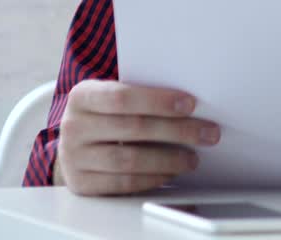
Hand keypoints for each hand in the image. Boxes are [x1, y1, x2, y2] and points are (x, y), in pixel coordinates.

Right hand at [55, 80, 220, 195]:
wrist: (77, 143)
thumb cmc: (108, 115)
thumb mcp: (115, 97)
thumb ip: (143, 97)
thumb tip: (191, 106)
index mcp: (82, 96)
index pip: (122, 97)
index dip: (158, 101)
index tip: (191, 104)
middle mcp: (73, 126)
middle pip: (133, 128)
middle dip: (177, 131)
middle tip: (207, 133)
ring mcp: (73, 158)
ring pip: (128, 160)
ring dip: (168, 159)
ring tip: (193, 158)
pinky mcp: (81, 184)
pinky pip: (122, 183)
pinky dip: (152, 179)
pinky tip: (171, 172)